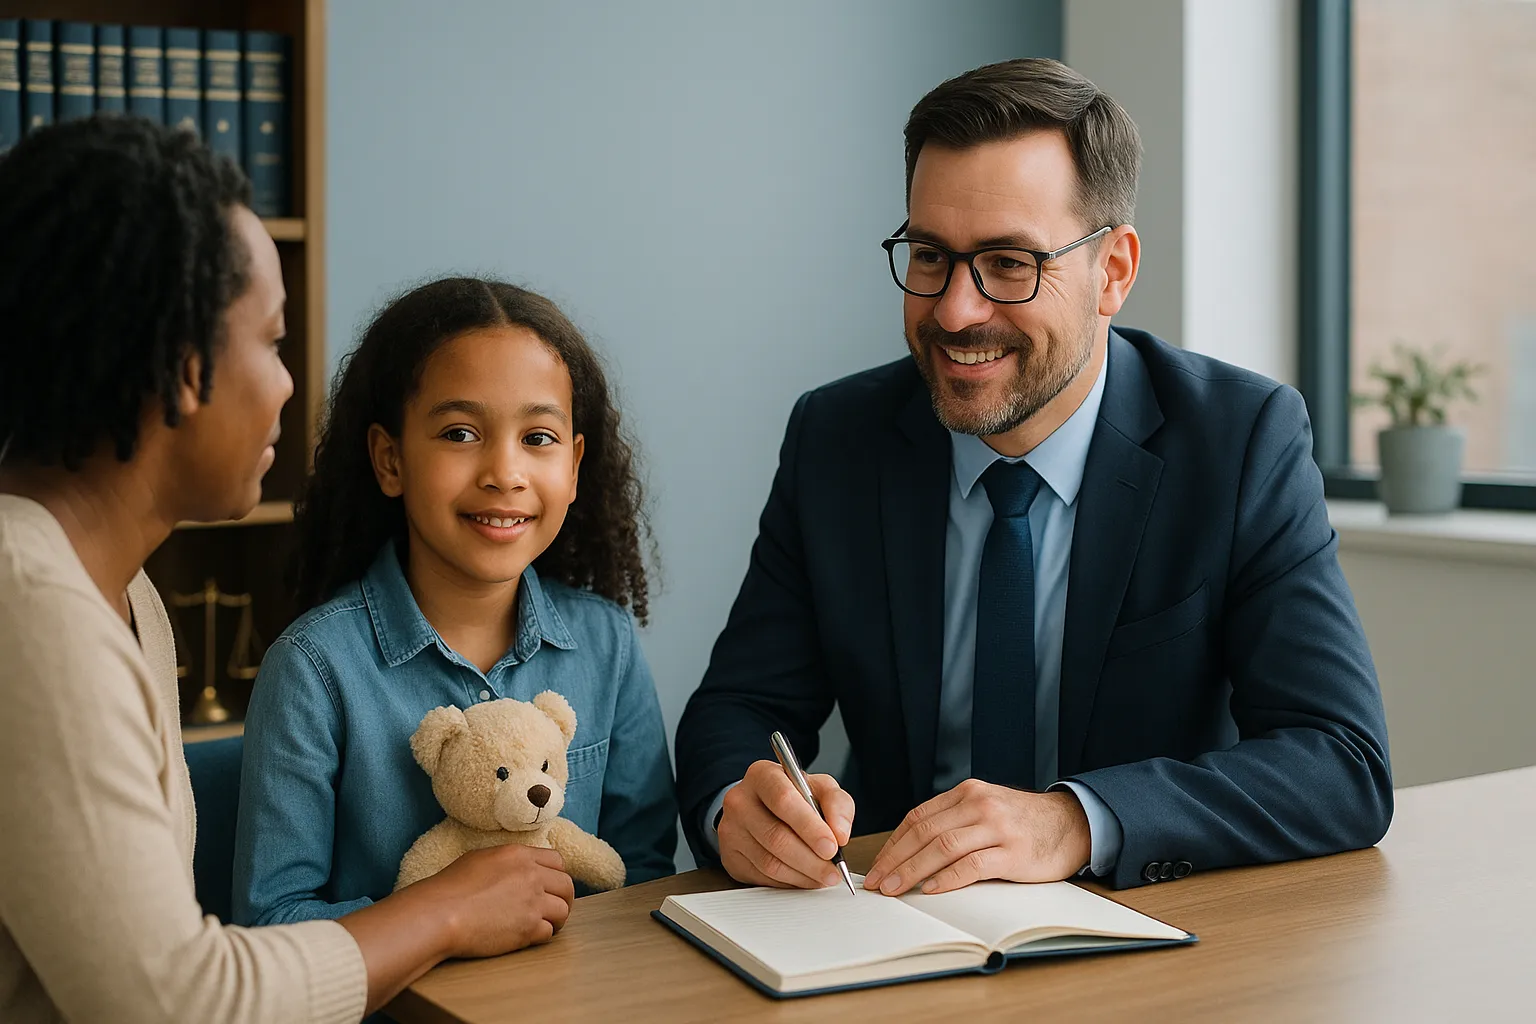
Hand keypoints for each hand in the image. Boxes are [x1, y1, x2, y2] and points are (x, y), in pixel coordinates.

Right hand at [420, 844, 575, 957]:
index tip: (551, 886)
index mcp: (519, 855)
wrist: (439, 914)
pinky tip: (528, 936)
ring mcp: (532, 903)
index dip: (557, 874)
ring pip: (563, 910)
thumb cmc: (450, 887)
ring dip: (556, 919)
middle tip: (555, 908)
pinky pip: (548, 933)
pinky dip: (541, 936)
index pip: (557, 861)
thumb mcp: (480, 859)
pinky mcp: (527, 929)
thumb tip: (518, 867)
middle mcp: (531, 876)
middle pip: (567, 885)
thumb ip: (507, 861)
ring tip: (543, 924)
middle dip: (564, 898)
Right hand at [718, 759, 854, 888]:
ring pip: (769, 862)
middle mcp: (740, 800)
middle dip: (811, 859)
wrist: (761, 807)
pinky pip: (762, 877)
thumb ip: (837, 804)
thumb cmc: (794, 797)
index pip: (783, 800)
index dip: (809, 827)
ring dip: (803, 875)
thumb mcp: (820, 788)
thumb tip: (840, 834)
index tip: (832, 846)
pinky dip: (789, 882)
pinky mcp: (730, 857)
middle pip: (776, 836)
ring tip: (824, 876)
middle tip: (833, 870)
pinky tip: (804, 878)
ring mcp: (731, 830)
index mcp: (762, 775)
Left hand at [863, 780, 1090, 895]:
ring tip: (895, 888)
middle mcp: (978, 804)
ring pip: (942, 847)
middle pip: (925, 832)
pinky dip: (947, 878)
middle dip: (896, 859)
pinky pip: (972, 865)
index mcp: (966, 793)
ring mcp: (996, 827)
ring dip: (913, 870)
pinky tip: (931, 889)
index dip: (894, 843)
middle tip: (878, 881)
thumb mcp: (985, 808)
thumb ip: (954, 820)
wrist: (1071, 824)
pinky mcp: (1012, 851)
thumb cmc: (1023, 822)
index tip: (878, 864)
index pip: (918, 817)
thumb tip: (912, 850)